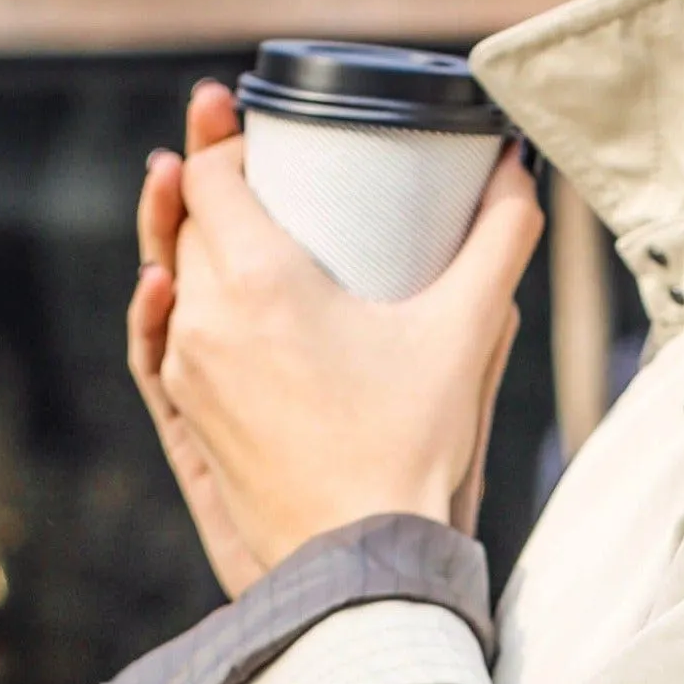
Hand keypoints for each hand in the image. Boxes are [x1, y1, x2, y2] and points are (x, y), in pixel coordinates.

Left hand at [129, 82, 540, 595]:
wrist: (359, 560)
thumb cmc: (409, 449)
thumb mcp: (464, 334)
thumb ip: (499, 242)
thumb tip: (519, 172)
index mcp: (258, 282)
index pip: (209, 178)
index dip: (222, 140)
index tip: (248, 123)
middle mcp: (205, 318)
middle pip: (187, 221)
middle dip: (211, 180)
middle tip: (244, 152)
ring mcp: (189, 369)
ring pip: (172, 276)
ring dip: (191, 237)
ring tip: (212, 207)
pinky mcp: (190, 413)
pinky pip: (164, 336)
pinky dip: (175, 302)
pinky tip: (187, 290)